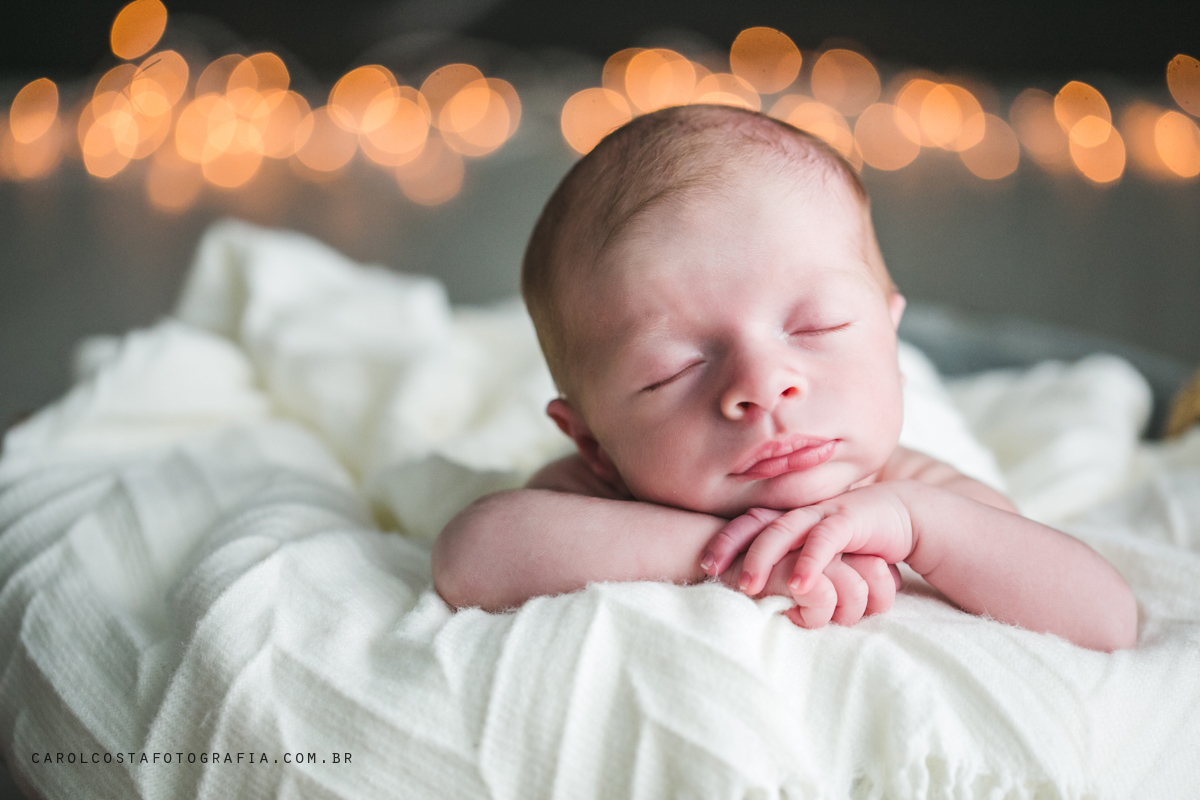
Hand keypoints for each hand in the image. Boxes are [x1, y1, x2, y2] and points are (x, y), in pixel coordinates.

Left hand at [703, 484, 913, 626]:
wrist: (903, 515)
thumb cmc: (856, 539)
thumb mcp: (820, 552)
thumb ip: (795, 566)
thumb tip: (775, 601)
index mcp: (789, 517)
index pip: (747, 524)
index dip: (724, 541)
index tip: (704, 564)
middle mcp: (799, 511)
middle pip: (756, 524)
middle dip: (730, 545)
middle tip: (710, 570)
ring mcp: (822, 513)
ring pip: (784, 530)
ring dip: (763, 558)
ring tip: (749, 586)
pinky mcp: (849, 520)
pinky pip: (825, 540)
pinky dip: (810, 562)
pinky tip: (798, 585)